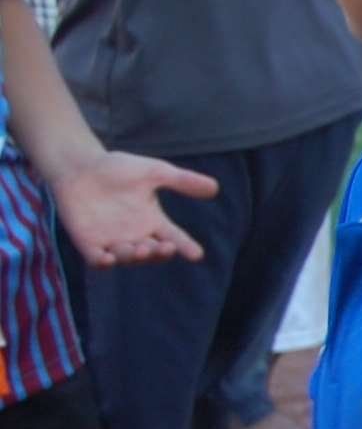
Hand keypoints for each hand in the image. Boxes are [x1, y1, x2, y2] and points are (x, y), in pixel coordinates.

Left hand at [47, 149, 219, 266]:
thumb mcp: (154, 171)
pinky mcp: (88, 243)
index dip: (186, 247)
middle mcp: (135, 235)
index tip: (196, 254)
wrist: (79, 166)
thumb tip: (215, 187)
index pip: (175, 238)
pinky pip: (98, 261)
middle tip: (164, 246)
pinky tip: (109, 258)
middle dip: (160, 254)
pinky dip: (104, 263)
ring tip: (140, 247)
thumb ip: (182, 180)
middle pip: (154, 253)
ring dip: (136, 257)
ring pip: (129, 258)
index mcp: (153, 221)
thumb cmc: (117, 168)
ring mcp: (112, 240)